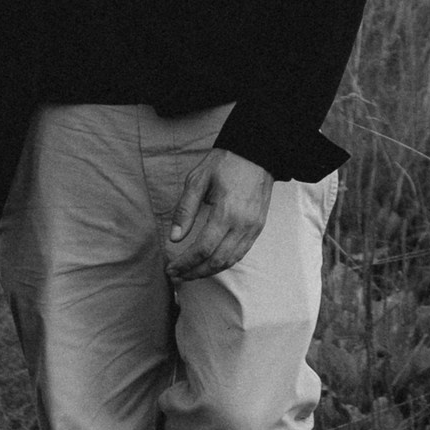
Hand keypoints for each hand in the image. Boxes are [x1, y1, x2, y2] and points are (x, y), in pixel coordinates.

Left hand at [165, 149, 273, 279]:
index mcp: (226, 212)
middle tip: (176, 275)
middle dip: (195, 272)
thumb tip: (174, 238)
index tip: (170, 268)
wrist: (256, 153)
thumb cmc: (225, 163)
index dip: (185, 263)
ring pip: (230, 261)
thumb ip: (184, 210)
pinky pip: (241, 253)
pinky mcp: (258, 227)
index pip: (203, 249)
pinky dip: (224, 262)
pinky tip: (210, 262)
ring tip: (190, 273)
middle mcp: (242, 224)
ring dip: (209, 271)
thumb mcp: (198, 180)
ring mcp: (253, 228)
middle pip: (217, 261)